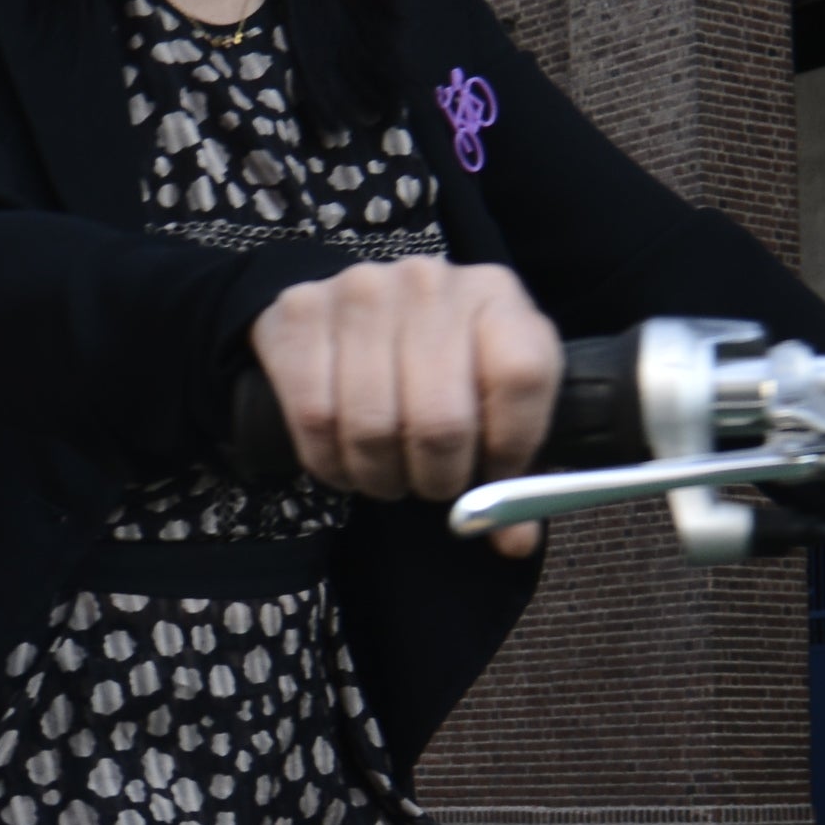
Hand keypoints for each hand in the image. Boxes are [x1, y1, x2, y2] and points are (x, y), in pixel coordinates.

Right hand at [251, 257, 557, 557]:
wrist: (355, 313)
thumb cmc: (438, 367)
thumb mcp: (491, 399)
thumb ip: (513, 469)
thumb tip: (512, 541)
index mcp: (497, 297)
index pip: (522, 378)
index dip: (511, 448)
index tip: (494, 476)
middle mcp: (430, 283)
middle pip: (442, 419)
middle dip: (437, 479)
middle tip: (432, 487)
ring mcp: (362, 291)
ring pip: (373, 427)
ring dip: (381, 477)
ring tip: (389, 475)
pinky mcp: (301, 312)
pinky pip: (315, 418)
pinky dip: (331, 463)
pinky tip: (346, 461)